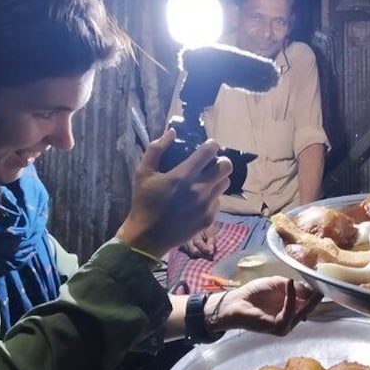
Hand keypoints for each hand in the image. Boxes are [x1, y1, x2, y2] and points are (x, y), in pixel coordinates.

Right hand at [116, 130, 231, 257]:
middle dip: (220, 161)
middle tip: (210, 164)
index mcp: (184, 175)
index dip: (212, 145)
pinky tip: (198, 200)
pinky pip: (218, 201)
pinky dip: (211, 197)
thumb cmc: (144, 202)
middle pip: (226, 166)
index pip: (210, 151)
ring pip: (225, 183)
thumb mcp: (143, 173)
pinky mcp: (209, 218)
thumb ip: (156, 149)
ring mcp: (206, 205)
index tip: (207, 147)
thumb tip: (171, 132)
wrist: (148, 237)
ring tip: (204, 182)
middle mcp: (200, 189)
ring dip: (217, 179)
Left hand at [206, 277, 321, 335]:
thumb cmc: (253, 293)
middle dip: (317, 298)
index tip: (324, 283)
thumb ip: (294, 286)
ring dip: (305, 297)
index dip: (316, 294)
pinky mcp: (278, 328)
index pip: (307, 303)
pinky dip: (291, 298)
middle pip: (308, 309)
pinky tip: (290, 286)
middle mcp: (289, 319)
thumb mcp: (277, 283)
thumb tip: (311, 288)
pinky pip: (290, 313)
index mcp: (290, 309)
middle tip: (324, 286)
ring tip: (308, 284)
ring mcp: (284, 325)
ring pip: (302, 312)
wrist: (235, 302)